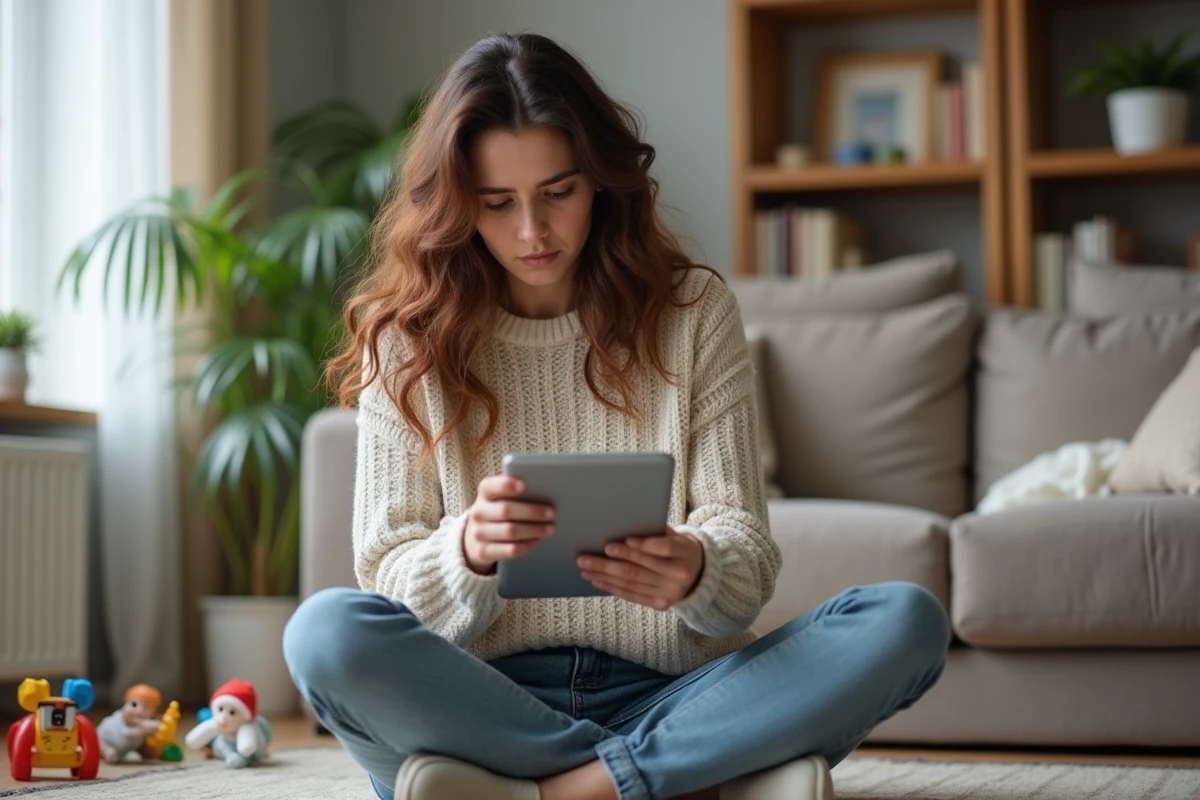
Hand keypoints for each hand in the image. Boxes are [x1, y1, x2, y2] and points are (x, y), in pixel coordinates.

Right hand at [463, 474, 555, 574]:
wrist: (478, 535)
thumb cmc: (499, 510)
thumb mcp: (502, 497)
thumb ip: (517, 491)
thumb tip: (542, 488)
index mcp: (484, 493)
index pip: (490, 485)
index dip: (506, 485)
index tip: (524, 485)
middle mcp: (478, 512)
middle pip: (505, 511)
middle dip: (532, 511)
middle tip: (552, 512)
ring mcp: (479, 533)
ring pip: (510, 531)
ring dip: (534, 530)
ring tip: (550, 528)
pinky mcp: (483, 551)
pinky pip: (510, 550)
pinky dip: (527, 545)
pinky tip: (537, 540)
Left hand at [578, 526, 704, 609]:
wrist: (697, 573)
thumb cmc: (677, 547)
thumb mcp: (673, 535)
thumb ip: (653, 532)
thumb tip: (620, 526)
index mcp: (684, 553)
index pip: (662, 548)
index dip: (640, 546)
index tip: (614, 543)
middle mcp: (678, 576)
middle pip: (639, 569)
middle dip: (608, 563)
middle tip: (585, 558)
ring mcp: (669, 593)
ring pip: (631, 583)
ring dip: (604, 576)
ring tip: (585, 568)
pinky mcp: (660, 604)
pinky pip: (632, 595)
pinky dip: (612, 588)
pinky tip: (597, 581)